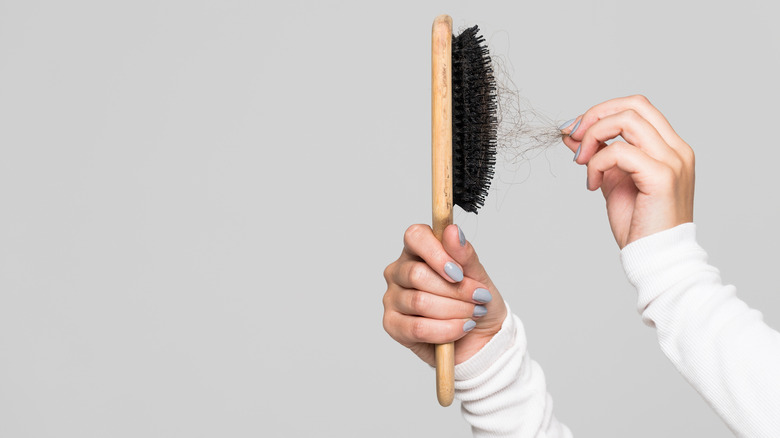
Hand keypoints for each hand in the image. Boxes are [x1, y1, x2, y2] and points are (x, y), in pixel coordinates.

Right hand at [382, 224, 506, 365]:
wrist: (483, 338)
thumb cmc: (477, 302)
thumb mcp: (479, 276)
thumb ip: (464, 254)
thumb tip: (452, 231)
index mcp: (417, 251)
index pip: (415, 236)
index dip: (436, 253)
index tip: (459, 272)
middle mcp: (399, 271)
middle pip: (417, 274)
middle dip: (454, 290)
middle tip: (478, 298)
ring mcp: (392, 298)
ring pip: (419, 302)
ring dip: (454, 310)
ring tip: (473, 314)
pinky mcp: (392, 325)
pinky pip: (417, 328)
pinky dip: (446, 330)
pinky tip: (461, 328)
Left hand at [561, 95, 694, 248]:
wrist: (654, 256)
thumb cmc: (639, 224)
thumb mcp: (611, 180)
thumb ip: (597, 155)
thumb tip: (571, 134)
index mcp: (669, 147)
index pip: (637, 107)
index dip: (602, 111)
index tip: (575, 130)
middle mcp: (676, 149)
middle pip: (634, 104)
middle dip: (595, 116)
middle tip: (573, 138)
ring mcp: (673, 160)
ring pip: (627, 120)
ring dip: (593, 136)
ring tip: (582, 163)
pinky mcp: (662, 176)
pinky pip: (620, 151)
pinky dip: (597, 163)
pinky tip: (592, 184)